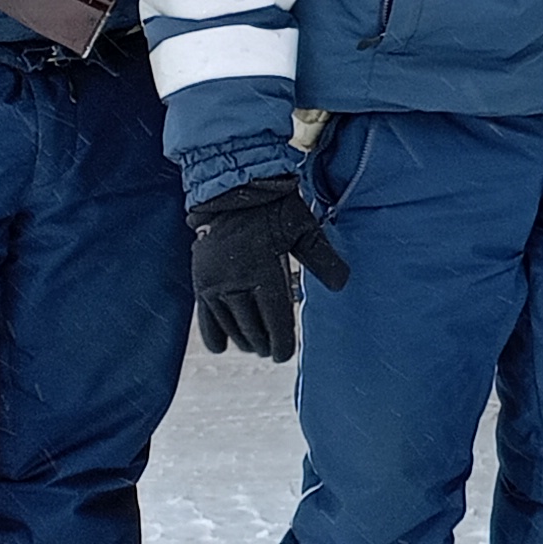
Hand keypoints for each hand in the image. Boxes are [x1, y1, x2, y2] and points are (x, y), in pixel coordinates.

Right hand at [189, 172, 351, 363]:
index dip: (280, 341)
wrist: (232, 189)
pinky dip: (213, 332)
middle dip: (262, 342)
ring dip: (242, 338)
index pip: (274, 318)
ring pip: (228, 323)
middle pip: (250, 325)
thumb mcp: (303, 228)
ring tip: (254, 347)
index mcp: (262, 269)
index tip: (285, 355)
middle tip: (272, 351)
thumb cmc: (273, 207)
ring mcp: (213, 282)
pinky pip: (205, 314)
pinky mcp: (200, 279)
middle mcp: (234, 280)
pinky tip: (221, 347)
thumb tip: (342, 284)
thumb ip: (321, 258)